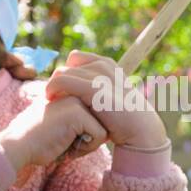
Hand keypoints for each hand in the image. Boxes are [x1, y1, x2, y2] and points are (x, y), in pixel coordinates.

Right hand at [0, 93, 107, 171]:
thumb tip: (105, 128)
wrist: (18, 144)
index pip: (96, 116)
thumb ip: (79, 119)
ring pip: (103, 129)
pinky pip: (100, 135)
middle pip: (102, 122)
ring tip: (65, 142)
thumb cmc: (38, 140)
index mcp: (71, 92)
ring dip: (87, 144)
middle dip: (88, 138)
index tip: (64, 137)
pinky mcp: (78, 112)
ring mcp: (77, 99)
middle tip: (64, 141)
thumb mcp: (62, 124)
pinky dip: (86, 147)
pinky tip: (66, 145)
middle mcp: (75, 92)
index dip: (86, 133)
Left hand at [44, 51, 167, 149]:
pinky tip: (50, 100)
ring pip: (61, 72)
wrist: (139, 131)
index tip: (63, 91)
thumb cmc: (120, 117)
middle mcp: (103, 65)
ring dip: (53, 87)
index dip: (66, 73)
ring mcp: (100, 75)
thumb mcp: (108, 94)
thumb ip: (92, 84)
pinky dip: (51, 89)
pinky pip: (61, 80)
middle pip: (66, 66)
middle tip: (56, 99)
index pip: (75, 58)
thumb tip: (70, 79)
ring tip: (53, 102)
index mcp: (107, 63)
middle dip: (58, 82)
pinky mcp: (94, 88)